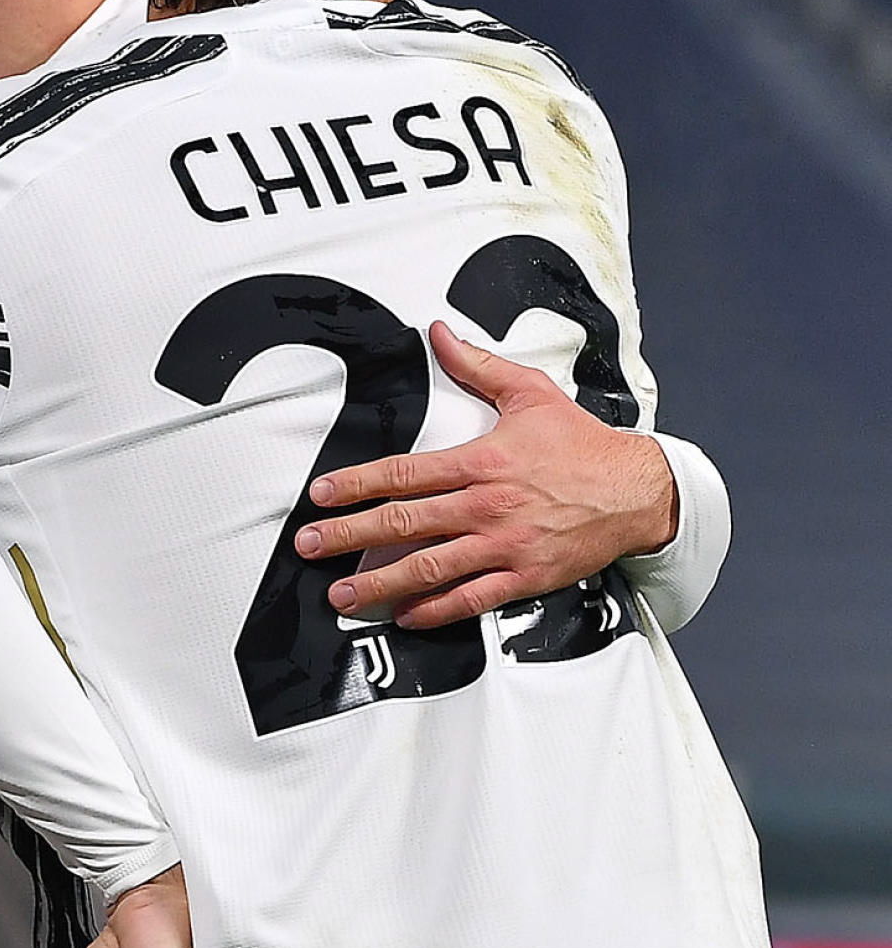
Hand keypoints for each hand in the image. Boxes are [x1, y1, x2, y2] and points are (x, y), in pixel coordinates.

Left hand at [294, 323, 675, 628]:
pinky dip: (435, 610)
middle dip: (350, 535)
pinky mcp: (526, 578)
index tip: (321, 495)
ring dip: (380, 583)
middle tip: (310, 546)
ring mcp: (505, 546)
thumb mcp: (529, 392)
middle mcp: (486, 506)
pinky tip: (405, 615)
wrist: (638, 491)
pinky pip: (472, 599)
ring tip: (343, 595)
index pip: (403, 473)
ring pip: (430, 568)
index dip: (357, 484)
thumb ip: (476, 364)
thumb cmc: (582, 443)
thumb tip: (437, 332)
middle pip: (404, 524)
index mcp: (481, 461)